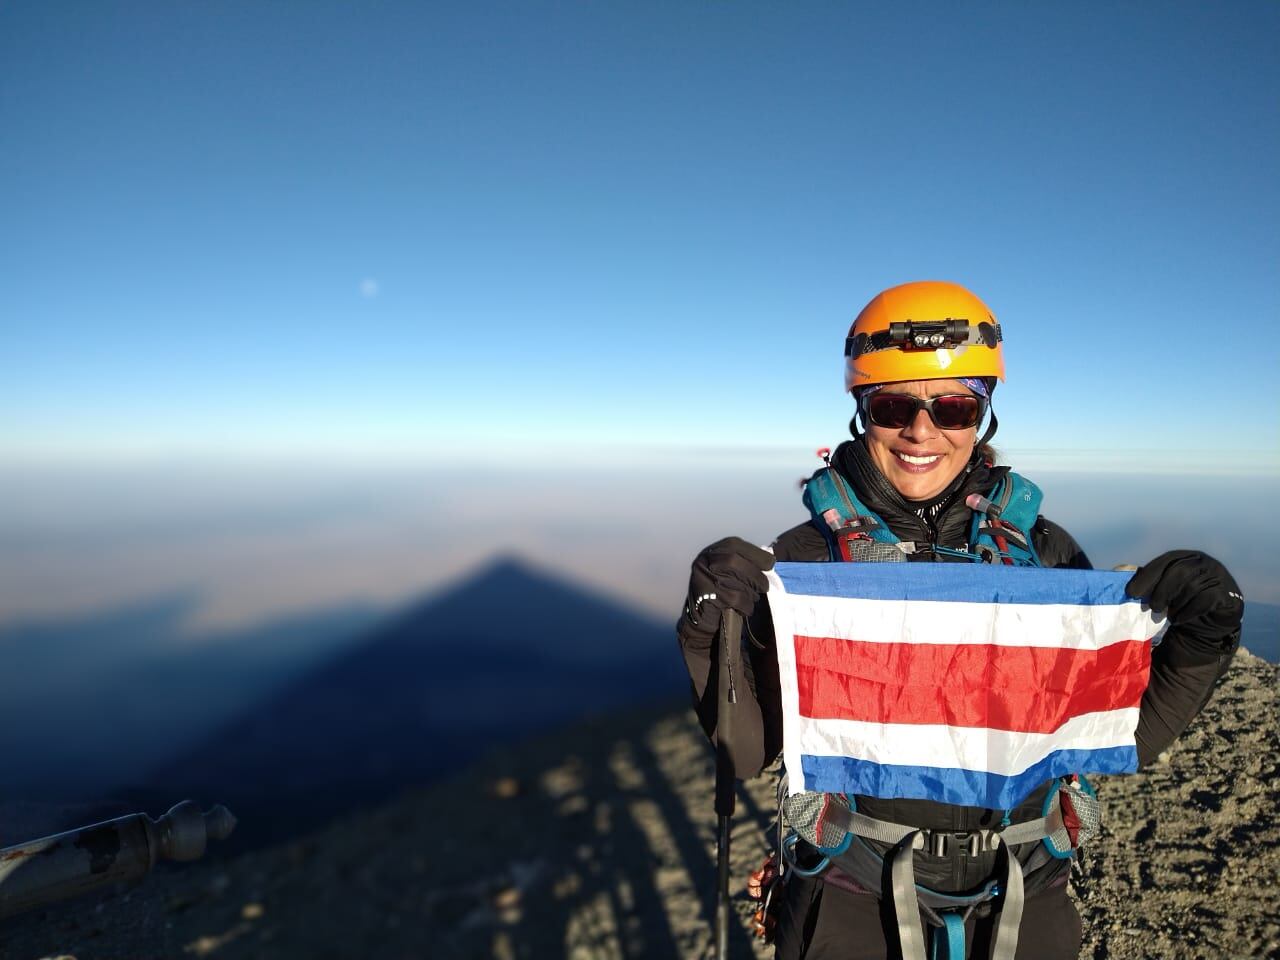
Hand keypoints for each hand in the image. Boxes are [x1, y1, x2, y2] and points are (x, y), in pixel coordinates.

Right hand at [681, 537, 774, 636]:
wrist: (701, 616)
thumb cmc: (722, 592)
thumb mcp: (729, 572)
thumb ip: (744, 562)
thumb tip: (769, 560)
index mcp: (712, 551)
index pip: (734, 544)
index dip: (755, 553)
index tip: (770, 564)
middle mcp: (704, 561)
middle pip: (733, 561)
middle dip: (754, 574)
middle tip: (764, 586)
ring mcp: (702, 578)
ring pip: (733, 580)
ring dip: (750, 591)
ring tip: (754, 597)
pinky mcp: (705, 596)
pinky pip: (732, 598)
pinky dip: (745, 604)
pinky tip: (747, 608)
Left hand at [1125, 550, 1242, 646]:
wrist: (1211, 619)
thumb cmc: (1181, 600)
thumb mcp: (1161, 589)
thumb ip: (1144, 580)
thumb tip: (1120, 568)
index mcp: (1185, 556)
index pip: (1165, 561)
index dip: (1147, 576)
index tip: (1132, 593)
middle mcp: (1203, 562)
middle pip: (1179, 572)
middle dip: (1162, 591)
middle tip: (1153, 608)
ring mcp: (1218, 576)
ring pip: (1192, 587)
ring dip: (1176, 605)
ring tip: (1168, 615)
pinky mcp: (1228, 593)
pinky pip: (1205, 600)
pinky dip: (1188, 612)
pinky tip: (1180, 620)